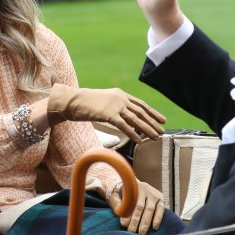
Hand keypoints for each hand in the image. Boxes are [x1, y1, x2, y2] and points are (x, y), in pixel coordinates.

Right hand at [48, 83, 165, 141]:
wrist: (72, 101)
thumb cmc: (85, 103)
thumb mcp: (104, 101)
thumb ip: (115, 106)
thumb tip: (124, 117)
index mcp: (120, 94)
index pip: (140, 104)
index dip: (152, 113)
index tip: (162, 120)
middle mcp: (120, 98)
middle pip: (141, 112)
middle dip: (153, 122)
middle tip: (162, 131)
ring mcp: (114, 105)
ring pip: (135, 119)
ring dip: (147, 129)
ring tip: (155, 137)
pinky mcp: (108, 114)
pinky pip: (123, 125)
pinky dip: (133, 133)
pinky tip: (139, 140)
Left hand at [112, 180, 165, 233]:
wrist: (135, 186)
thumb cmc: (125, 194)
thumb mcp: (118, 195)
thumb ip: (117, 203)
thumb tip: (120, 213)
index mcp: (132, 188)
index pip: (130, 202)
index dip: (127, 214)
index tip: (124, 224)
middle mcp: (144, 189)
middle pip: (140, 207)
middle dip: (136, 221)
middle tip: (132, 231)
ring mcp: (153, 194)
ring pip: (150, 209)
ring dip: (146, 222)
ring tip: (141, 232)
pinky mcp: (161, 199)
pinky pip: (161, 209)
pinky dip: (158, 219)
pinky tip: (154, 227)